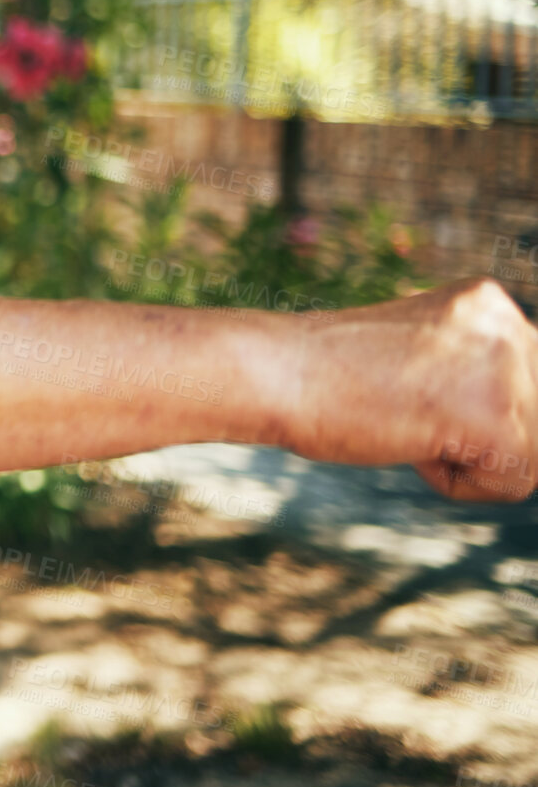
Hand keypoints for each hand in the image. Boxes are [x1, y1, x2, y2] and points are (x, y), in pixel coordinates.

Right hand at [293, 278, 535, 501]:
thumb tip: (517, 430)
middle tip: (407, 413)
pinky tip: (408, 443)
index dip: (473, 413)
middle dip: (482, 439)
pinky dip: (456, 482)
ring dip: (471, 461)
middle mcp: (508, 323)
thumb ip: (471, 371)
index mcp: (488, 303)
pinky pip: (513, 483)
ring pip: (534, 456)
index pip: (529, 387)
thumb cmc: (325, 377)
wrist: (274, 372)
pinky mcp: (493, 415)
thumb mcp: (417, 356)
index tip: (413, 398)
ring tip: (408, 426)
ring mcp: (503, 366)